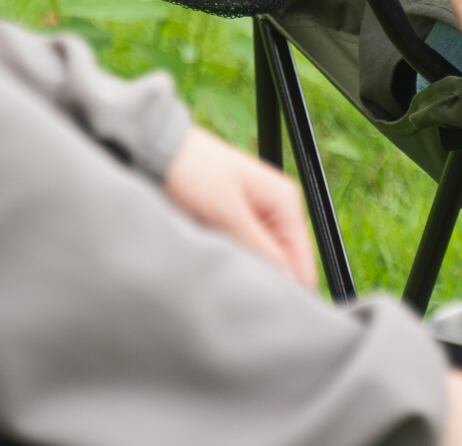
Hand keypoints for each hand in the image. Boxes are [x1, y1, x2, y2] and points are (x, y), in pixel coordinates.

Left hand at [160, 124, 316, 287]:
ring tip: (224, 274)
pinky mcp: (237, 221)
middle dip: (264, 278)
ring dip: (246, 268)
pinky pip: (244, 251)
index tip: (271, 310)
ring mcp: (257, 215)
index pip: (301, 259)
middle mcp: (277, 208)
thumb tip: (286, 281)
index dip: (290, 288)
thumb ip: (260, 247)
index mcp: (285, 201)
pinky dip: (233, 258)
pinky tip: (216, 261)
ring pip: (262, 259)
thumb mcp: (228, 213)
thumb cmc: (195, 171)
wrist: (160, 151)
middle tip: (238, 292)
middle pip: (283, 262)